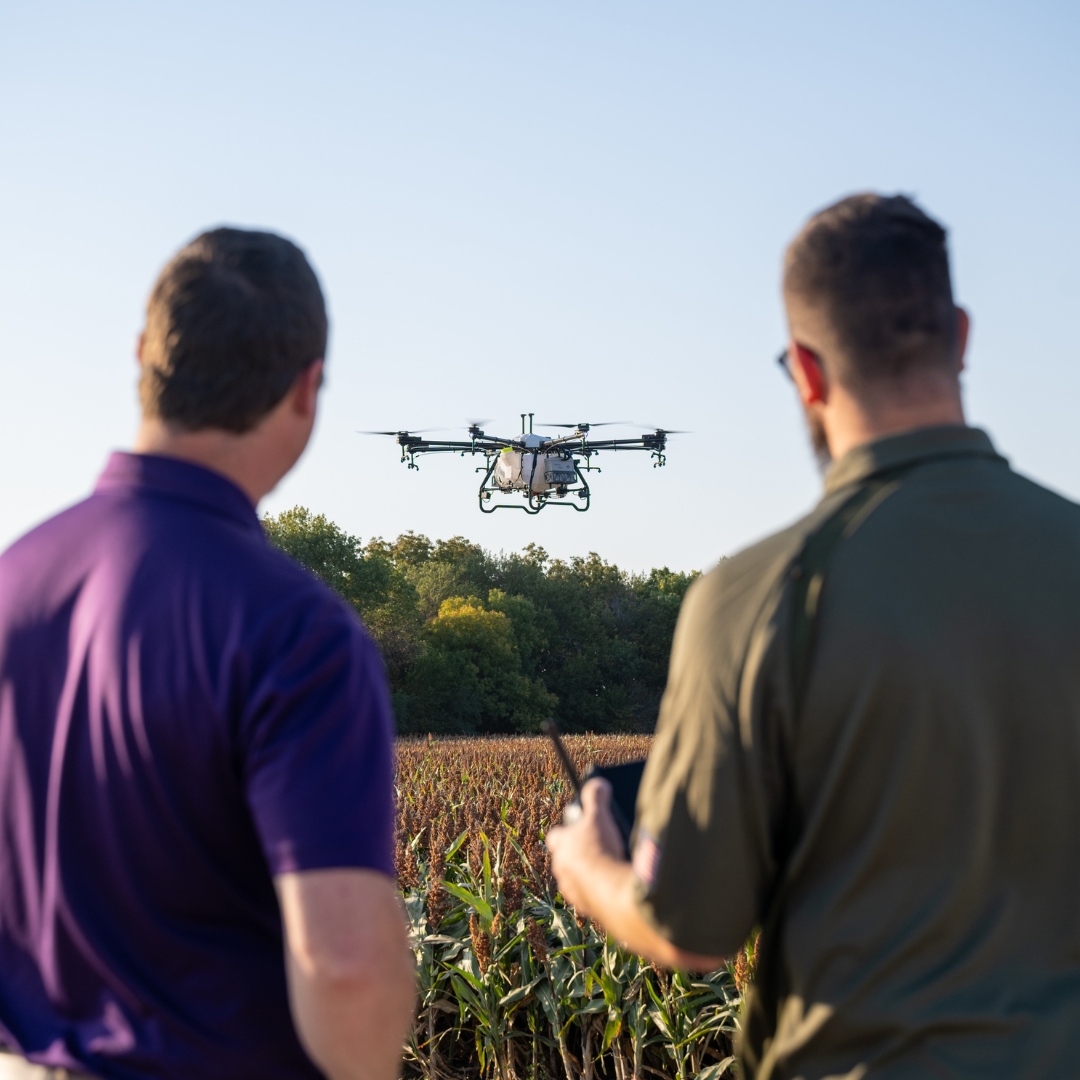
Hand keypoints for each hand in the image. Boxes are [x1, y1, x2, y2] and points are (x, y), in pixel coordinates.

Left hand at [547, 778, 626, 915]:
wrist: (613, 893)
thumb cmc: (600, 851)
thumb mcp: (599, 816)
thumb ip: (596, 796)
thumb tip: (597, 783)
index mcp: (560, 847)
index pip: (556, 835)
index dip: (568, 830)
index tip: (582, 827)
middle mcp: (561, 870)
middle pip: (566, 858)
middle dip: (579, 853)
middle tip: (600, 847)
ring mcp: (572, 891)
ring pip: (577, 879)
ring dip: (589, 874)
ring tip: (610, 866)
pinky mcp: (587, 908)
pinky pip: (590, 897)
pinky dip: (599, 891)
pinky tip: (614, 884)